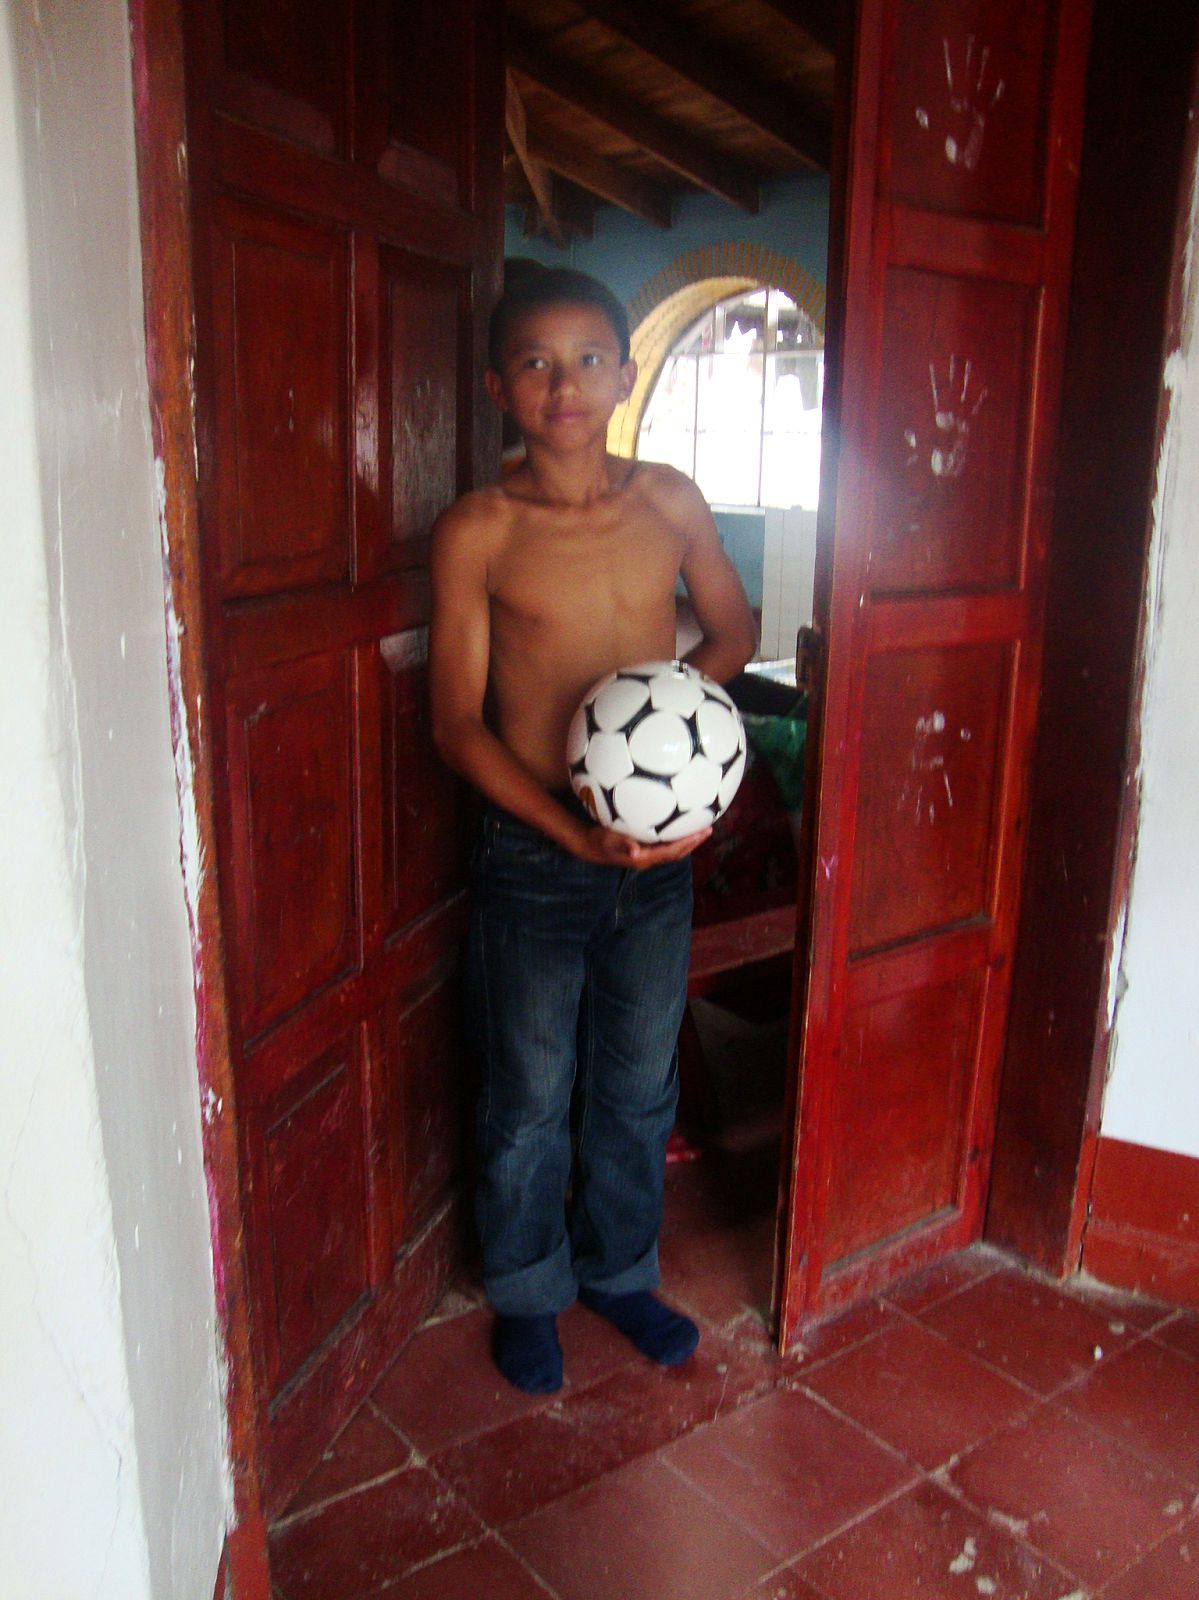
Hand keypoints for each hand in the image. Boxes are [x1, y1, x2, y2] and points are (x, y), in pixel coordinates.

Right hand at [573, 821, 711, 869]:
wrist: (592, 847)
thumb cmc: (600, 841)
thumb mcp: (607, 840)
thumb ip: (622, 843)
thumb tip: (635, 850)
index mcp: (645, 857)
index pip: (671, 852)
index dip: (687, 843)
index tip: (701, 832)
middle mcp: (650, 857)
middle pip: (677, 852)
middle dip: (693, 841)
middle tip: (709, 828)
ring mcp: (649, 853)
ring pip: (674, 848)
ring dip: (688, 838)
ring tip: (702, 826)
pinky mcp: (647, 847)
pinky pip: (667, 842)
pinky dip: (677, 834)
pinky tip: (682, 821)